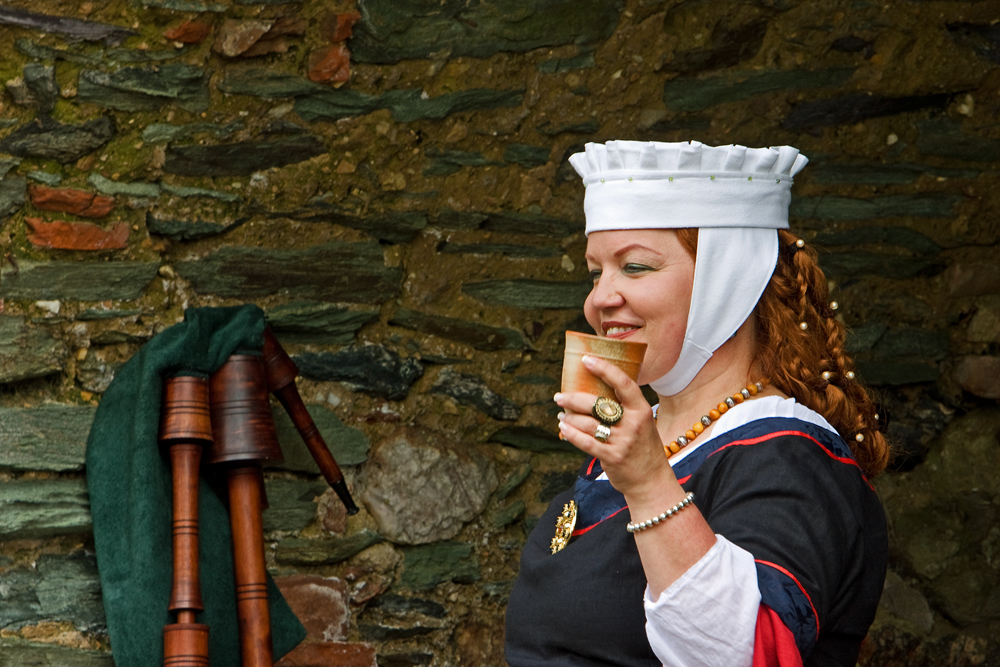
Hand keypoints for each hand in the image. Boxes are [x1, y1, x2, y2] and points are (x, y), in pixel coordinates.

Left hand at [555, 355, 675, 497]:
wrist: (652, 481)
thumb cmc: (643, 447)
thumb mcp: (642, 423)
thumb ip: (625, 408)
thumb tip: (594, 390)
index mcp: (642, 410)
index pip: (623, 383)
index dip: (604, 369)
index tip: (586, 360)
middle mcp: (633, 423)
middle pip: (597, 404)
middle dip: (573, 399)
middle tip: (559, 396)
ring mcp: (623, 441)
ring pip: (588, 423)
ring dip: (569, 418)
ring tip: (561, 415)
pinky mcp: (612, 457)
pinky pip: (586, 442)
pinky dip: (571, 434)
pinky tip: (563, 429)